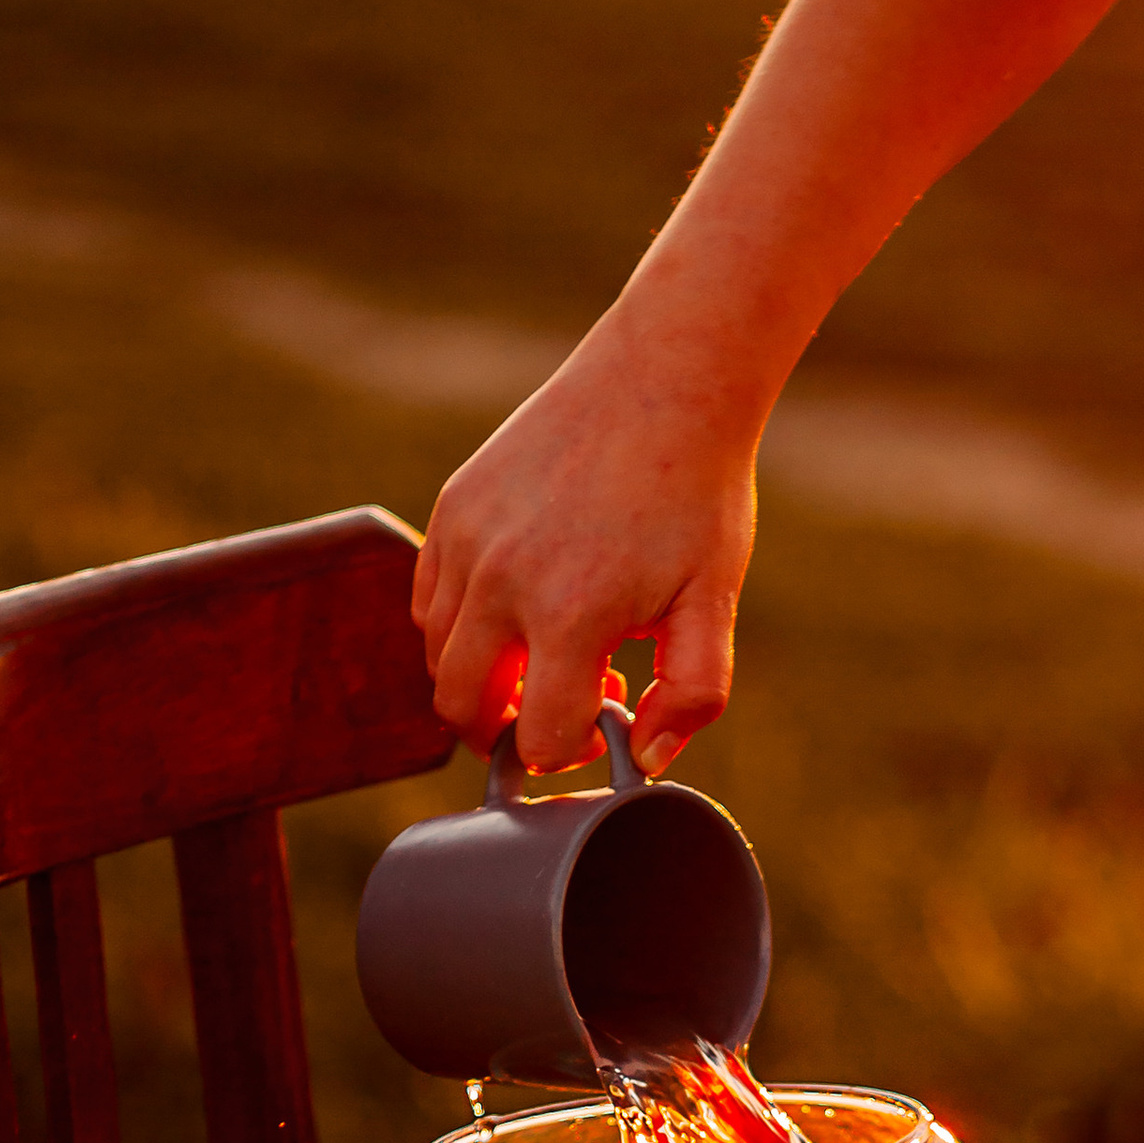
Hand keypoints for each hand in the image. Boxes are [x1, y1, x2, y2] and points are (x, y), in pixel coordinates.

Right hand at [412, 332, 757, 773]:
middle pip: (461, 708)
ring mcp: (465, 541)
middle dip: (506, 731)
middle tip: (557, 708)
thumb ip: (690, 695)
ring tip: (546, 650)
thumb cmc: (697, 497)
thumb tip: (643, 760)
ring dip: (483, 677)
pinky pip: (428, 599)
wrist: (665, 382)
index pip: (536, 740)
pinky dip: (461, 625)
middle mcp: (501, 582)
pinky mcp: (452, 508)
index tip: (606, 718)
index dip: (572, 750)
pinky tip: (521, 605)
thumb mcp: (715, 602)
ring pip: (437, 656)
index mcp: (569, 616)